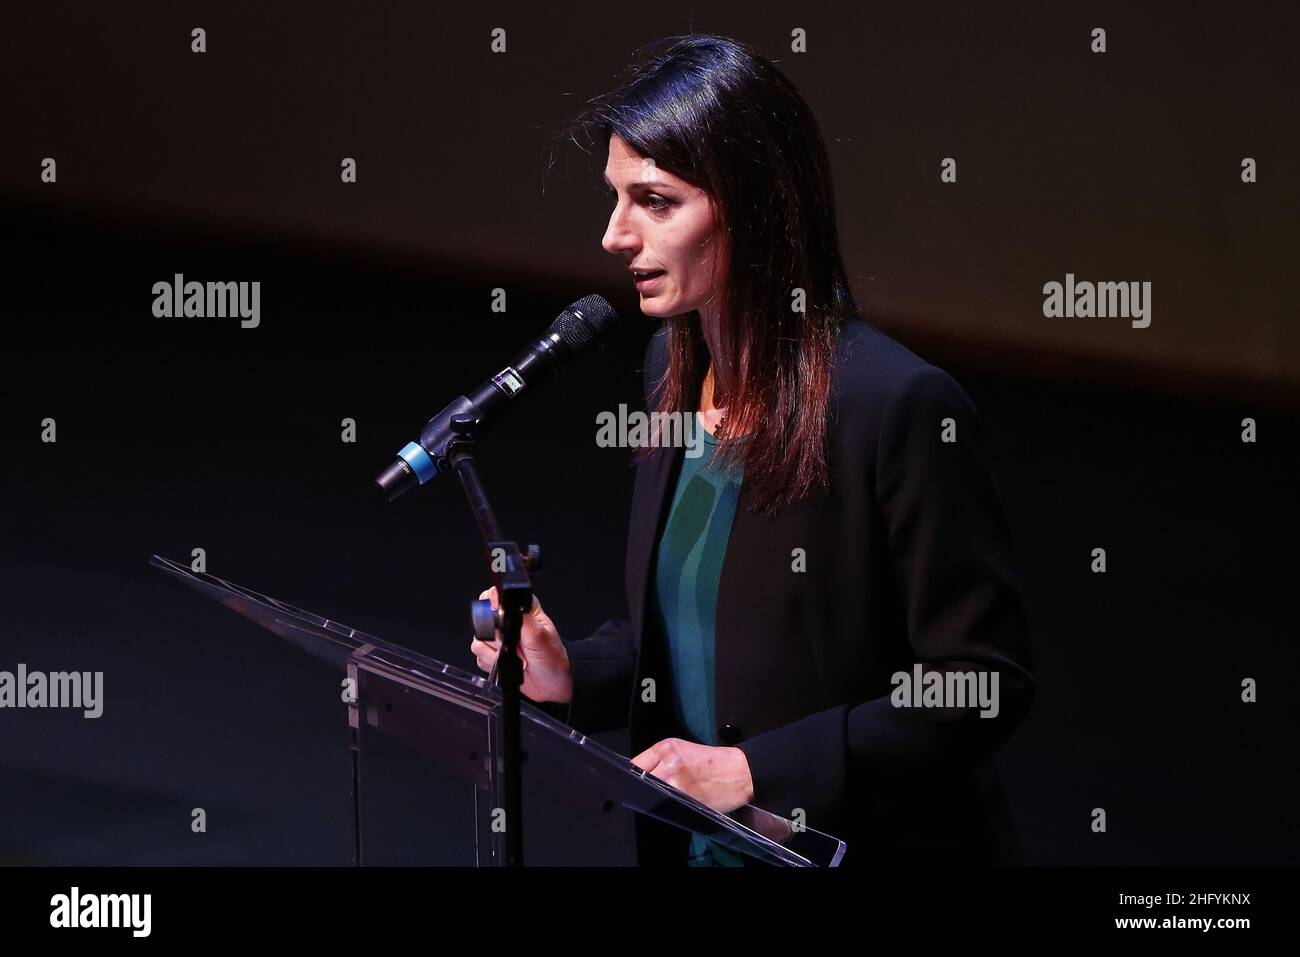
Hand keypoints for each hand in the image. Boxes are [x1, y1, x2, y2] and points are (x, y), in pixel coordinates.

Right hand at [468, 586, 572, 704]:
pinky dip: (492, 663)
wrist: (552, 685)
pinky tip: (509, 664)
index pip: (494, 597)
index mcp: (520, 610)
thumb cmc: (552, 657)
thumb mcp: (540, 635)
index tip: (499, 621)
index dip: (491, 607)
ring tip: (514, 656)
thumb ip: (521, 616)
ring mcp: (498, 640)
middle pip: (482, 621)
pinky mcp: (492, 656)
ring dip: (495, 653)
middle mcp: (506, 623)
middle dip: (495, 636)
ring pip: (478, 641)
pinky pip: (479, 657)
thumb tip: (505, 602)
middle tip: (514, 644)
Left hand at [630, 737, 754, 812]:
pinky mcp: (684, 799)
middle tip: (648, 791)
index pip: (635, 763)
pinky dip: (666, 806)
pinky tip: (675, 803)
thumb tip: (638, 775)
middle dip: (640, 787)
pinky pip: (665, 806)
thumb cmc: (713, 761)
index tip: (630, 781)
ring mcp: (675, 782)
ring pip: (650, 795)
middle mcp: (668, 763)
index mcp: (667, 747)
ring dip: (653, 798)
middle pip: (639, 780)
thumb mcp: (683, 750)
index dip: (631, 774)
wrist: (740, 771)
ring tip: (665, 797)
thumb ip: (660, 760)